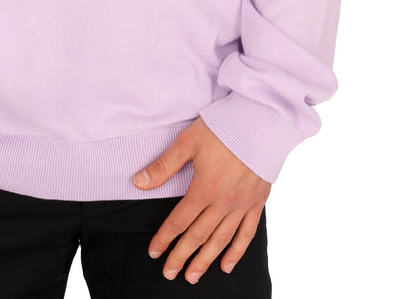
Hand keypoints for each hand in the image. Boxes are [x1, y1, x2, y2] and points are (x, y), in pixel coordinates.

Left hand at [133, 117, 270, 283]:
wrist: (260, 122)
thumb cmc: (222, 128)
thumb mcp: (188, 141)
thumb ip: (163, 166)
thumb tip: (138, 182)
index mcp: (204, 188)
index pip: (179, 221)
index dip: (165, 238)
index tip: (154, 252)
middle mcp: (223, 202)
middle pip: (198, 236)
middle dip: (182, 256)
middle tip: (169, 274)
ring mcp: (242, 204)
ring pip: (221, 240)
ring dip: (205, 260)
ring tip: (193, 276)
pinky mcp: (257, 202)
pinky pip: (247, 233)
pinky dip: (236, 251)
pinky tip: (226, 265)